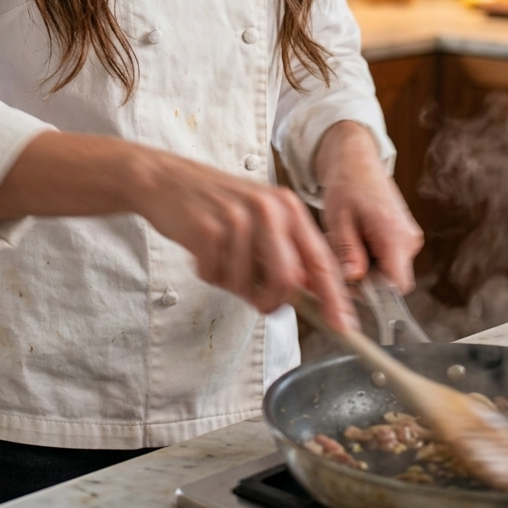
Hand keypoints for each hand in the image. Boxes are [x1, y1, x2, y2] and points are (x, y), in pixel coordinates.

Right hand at [0, 131, 357, 331]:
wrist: (164, 179)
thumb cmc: (213, 202)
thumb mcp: (259, 215)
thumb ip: (286, 250)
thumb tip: (310, 295)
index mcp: (288, 207)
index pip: (320, 261)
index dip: (334, 299)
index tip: (344, 328)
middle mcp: (269, 210)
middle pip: (288, 282)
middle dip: (270, 300)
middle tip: (254, 296)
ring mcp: (238, 220)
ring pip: (249, 286)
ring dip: (232, 284)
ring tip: (220, 259)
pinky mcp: (208, 231)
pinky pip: (218, 278)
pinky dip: (209, 274)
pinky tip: (202, 250)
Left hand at [314, 121, 423, 292]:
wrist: (356, 159)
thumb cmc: (347, 182)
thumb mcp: (338, 218)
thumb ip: (347, 251)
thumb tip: (354, 279)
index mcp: (395, 234)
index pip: (396, 285)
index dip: (373, 295)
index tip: (349, 287)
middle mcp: (408, 240)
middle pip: (391, 283)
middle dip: (363, 281)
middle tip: (338, 260)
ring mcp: (408, 239)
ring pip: (387, 273)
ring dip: (364, 268)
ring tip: (344, 243)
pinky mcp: (402, 238)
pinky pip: (387, 260)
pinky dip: (368, 258)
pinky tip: (353, 240)